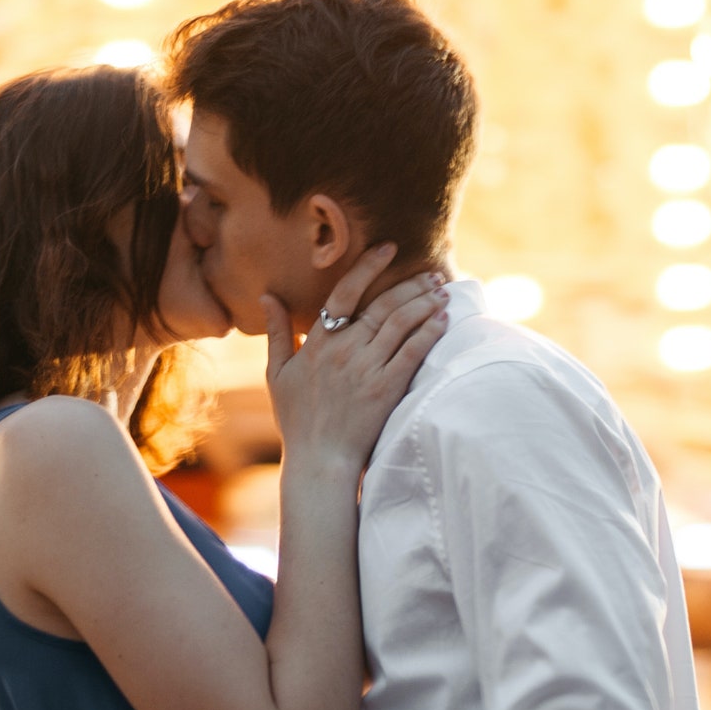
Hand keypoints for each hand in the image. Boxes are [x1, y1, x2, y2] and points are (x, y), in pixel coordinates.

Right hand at [264, 244, 450, 472]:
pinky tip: (443, 320)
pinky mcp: (386, 389)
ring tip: (442, 291)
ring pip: (400, 324)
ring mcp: (366, 369)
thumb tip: (267, 297)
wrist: (319, 460)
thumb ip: (276, 332)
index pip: (345, 293)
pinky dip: (429, 333)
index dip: (368, 267)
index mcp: (318, 343)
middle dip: (410, 285)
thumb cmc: (297, 420)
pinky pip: (412, 353)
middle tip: (431, 273)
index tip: (389, 249)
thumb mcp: (278, 373)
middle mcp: (344, 350)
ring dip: (425, 303)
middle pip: (382, 305)